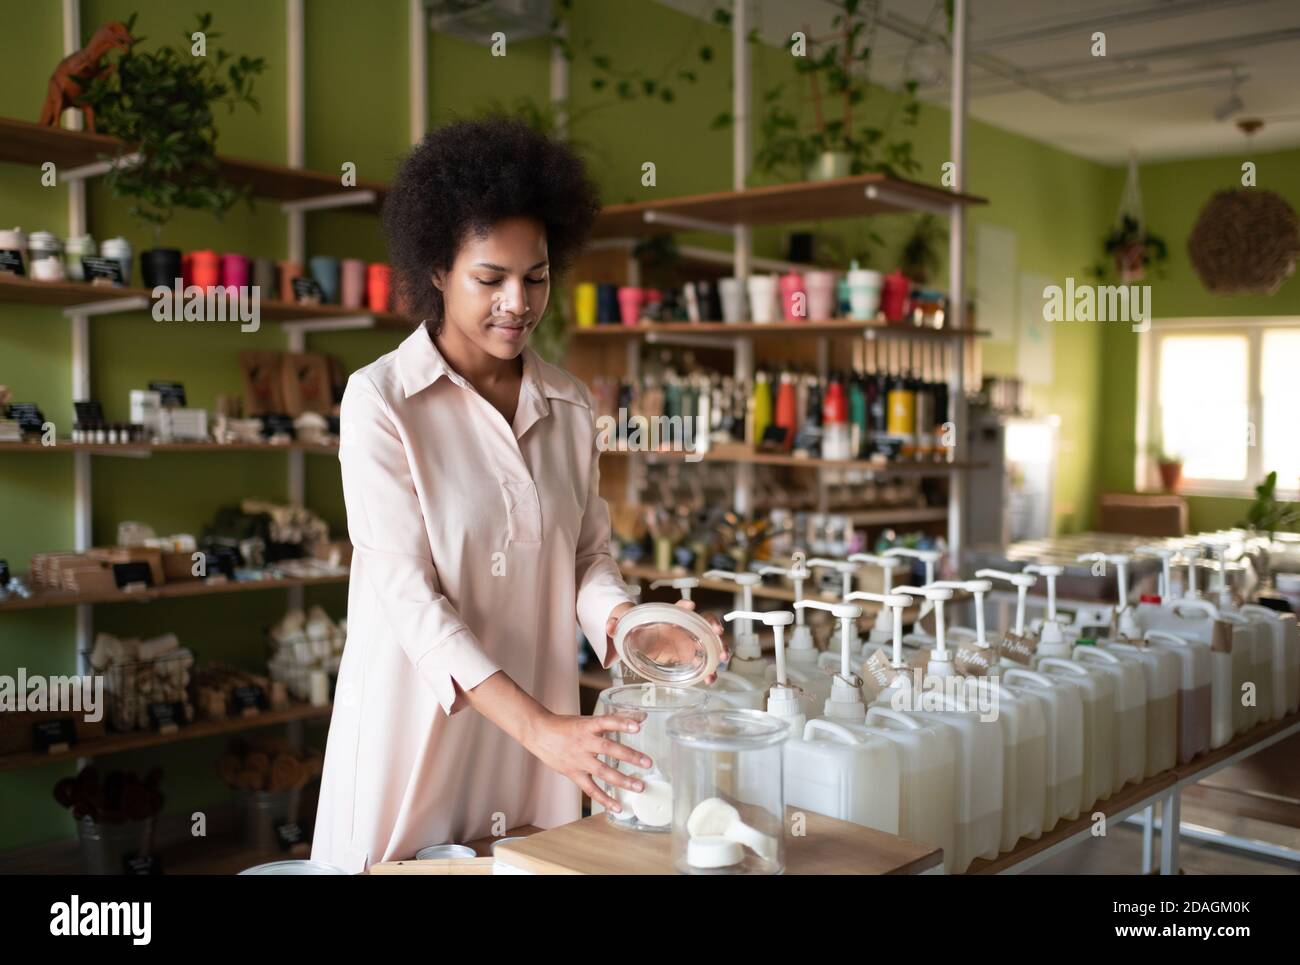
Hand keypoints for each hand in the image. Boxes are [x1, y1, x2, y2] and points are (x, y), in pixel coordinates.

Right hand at [521, 710, 650, 812]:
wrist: (539, 733)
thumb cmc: (566, 726)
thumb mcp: (588, 720)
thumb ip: (615, 721)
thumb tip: (642, 717)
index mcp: (587, 726)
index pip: (606, 721)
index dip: (622, 722)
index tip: (638, 725)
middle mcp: (584, 742)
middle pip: (608, 748)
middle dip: (629, 756)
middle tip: (648, 762)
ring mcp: (579, 759)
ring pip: (602, 771)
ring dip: (622, 780)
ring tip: (639, 786)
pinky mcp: (574, 774)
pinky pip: (591, 789)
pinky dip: (604, 799)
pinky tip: (618, 807)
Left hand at [605, 599, 727, 683]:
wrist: (639, 639)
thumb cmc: (635, 628)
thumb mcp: (624, 624)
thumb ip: (615, 623)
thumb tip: (609, 627)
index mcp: (668, 616)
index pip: (679, 608)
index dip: (685, 606)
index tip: (690, 606)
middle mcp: (683, 627)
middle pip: (704, 622)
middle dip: (713, 626)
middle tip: (717, 633)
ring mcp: (689, 641)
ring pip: (709, 643)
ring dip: (718, 650)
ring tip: (721, 661)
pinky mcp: (690, 656)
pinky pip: (704, 663)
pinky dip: (709, 671)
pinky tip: (710, 679)